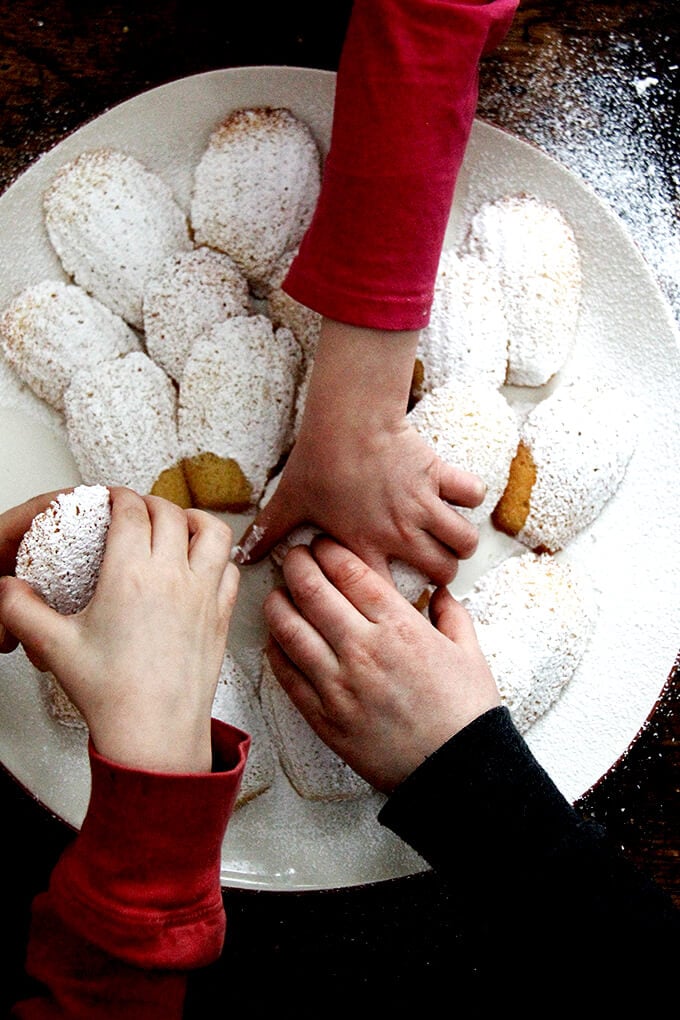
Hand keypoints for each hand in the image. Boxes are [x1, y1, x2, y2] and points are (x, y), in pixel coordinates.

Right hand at [0, 488, 238, 772]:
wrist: (154, 733)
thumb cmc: (112, 694)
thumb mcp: (54, 647)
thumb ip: (21, 611)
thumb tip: (7, 589)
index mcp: (130, 574)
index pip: (131, 511)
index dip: (121, 496)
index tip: (113, 498)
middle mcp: (172, 576)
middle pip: (170, 513)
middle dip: (152, 502)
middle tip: (138, 509)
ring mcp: (204, 594)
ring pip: (213, 532)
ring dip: (195, 519)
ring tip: (179, 524)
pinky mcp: (222, 616)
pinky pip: (230, 570)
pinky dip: (219, 558)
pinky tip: (203, 567)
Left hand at [235, 318, 483, 585]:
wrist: (348, 418)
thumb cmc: (318, 460)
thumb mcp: (289, 501)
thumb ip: (269, 533)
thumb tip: (242, 557)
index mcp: (365, 545)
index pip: (390, 594)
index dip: (397, 604)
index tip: (398, 601)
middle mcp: (400, 532)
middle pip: (442, 570)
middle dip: (443, 573)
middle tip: (434, 565)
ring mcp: (423, 505)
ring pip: (464, 540)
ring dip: (461, 541)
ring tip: (450, 539)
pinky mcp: (439, 475)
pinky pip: (473, 494)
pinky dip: (470, 497)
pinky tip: (457, 496)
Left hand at [263, 536, 499, 792]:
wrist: (456, 772)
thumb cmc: (466, 713)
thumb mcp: (470, 653)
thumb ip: (452, 615)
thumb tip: (440, 593)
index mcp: (400, 626)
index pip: (350, 572)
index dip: (329, 551)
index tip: (321, 544)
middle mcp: (363, 648)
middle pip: (313, 591)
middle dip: (296, 565)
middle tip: (292, 557)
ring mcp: (339, 683)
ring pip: (290, 630)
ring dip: (278, 604)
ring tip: (276, 593)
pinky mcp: (324, 716)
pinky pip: (287, 674)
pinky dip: (276, 650)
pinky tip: (276, 639)